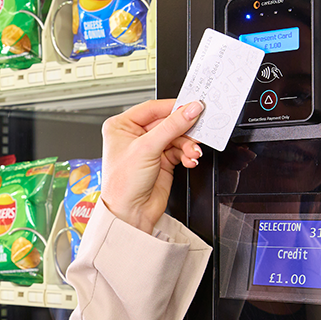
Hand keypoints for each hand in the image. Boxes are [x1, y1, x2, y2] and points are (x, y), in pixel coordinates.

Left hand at [100, 99, 203, 233]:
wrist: (130, 213)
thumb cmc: (123, 184)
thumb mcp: (147, 148)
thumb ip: (172, 126)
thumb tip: (191, 109)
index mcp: (121, 125)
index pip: (153, 108)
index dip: (174, 107)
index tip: (193, 106)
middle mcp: (134, 135)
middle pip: (168, 122)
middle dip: (184, 130)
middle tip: (199, 131)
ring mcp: (149, 148)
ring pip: (176, 137)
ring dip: (188, 145)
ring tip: (193, 153)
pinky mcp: (162, 161)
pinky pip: (180, 150)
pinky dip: (187, 154)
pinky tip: (189, 159)